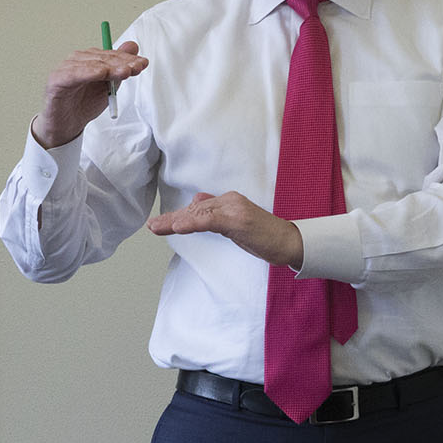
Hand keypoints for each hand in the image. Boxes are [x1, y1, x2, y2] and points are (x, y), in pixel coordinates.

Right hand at [31, 40, 147, 148]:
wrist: (67, 124)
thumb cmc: (84, 103)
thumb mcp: (109, 86)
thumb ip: (120, 67)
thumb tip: (133, 46)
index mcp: (90, 59)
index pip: (111, 55)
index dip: (128, 59)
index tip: (143, 64)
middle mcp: (78, 60)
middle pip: (103, 58)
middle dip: (122, 63)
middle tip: (136, 68)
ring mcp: (66, 68)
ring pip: (91, 64)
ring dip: (109, 67)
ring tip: (125, 72)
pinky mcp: (57, 80)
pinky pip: (74, 74)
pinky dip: (88, 72)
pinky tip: (101, 73)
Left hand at [145, 191, 301, 268]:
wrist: (290, 242)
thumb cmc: (264, 236)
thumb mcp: (235, 225)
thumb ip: (217, 215)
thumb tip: (196, 203)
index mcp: (227, 201)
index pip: (196, 210)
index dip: (176, 217)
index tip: (158, 224)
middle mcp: (229, 200)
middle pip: (193, 211)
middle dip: (170, 219)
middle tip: (151, 226)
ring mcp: (234, 209)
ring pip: (198, 214)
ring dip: (175, 221)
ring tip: (157, 227)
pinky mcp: (238, 219)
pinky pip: (210, 220)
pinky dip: (193, 223)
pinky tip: (178, 227)